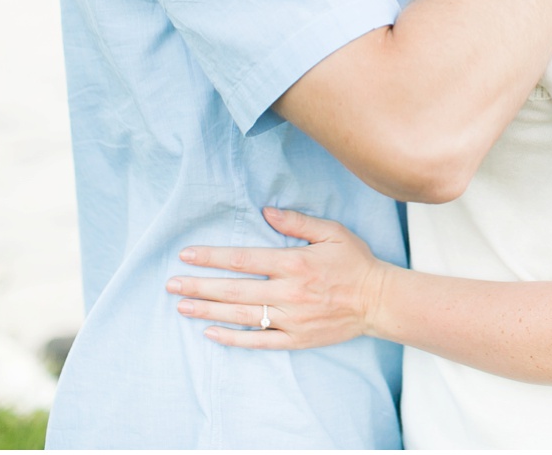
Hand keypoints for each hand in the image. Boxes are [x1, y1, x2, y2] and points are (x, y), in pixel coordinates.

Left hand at [167, 208, 388, 350]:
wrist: (380, 302)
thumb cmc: (354, 263)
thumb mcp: (330, 232)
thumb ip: (296, 221)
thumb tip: (265, 210)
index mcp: (294, 263)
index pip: (243, 260)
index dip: (212, 258)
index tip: (187, 255)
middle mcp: (290, 292)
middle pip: (235, 290)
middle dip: (200, 286)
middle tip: (171, 284)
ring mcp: (293, 319)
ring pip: (243, 316)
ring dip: (209, 310)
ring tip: (182, 306)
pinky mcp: (297, 339)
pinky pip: (260, 341)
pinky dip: (234, 338)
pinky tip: (211, 333)